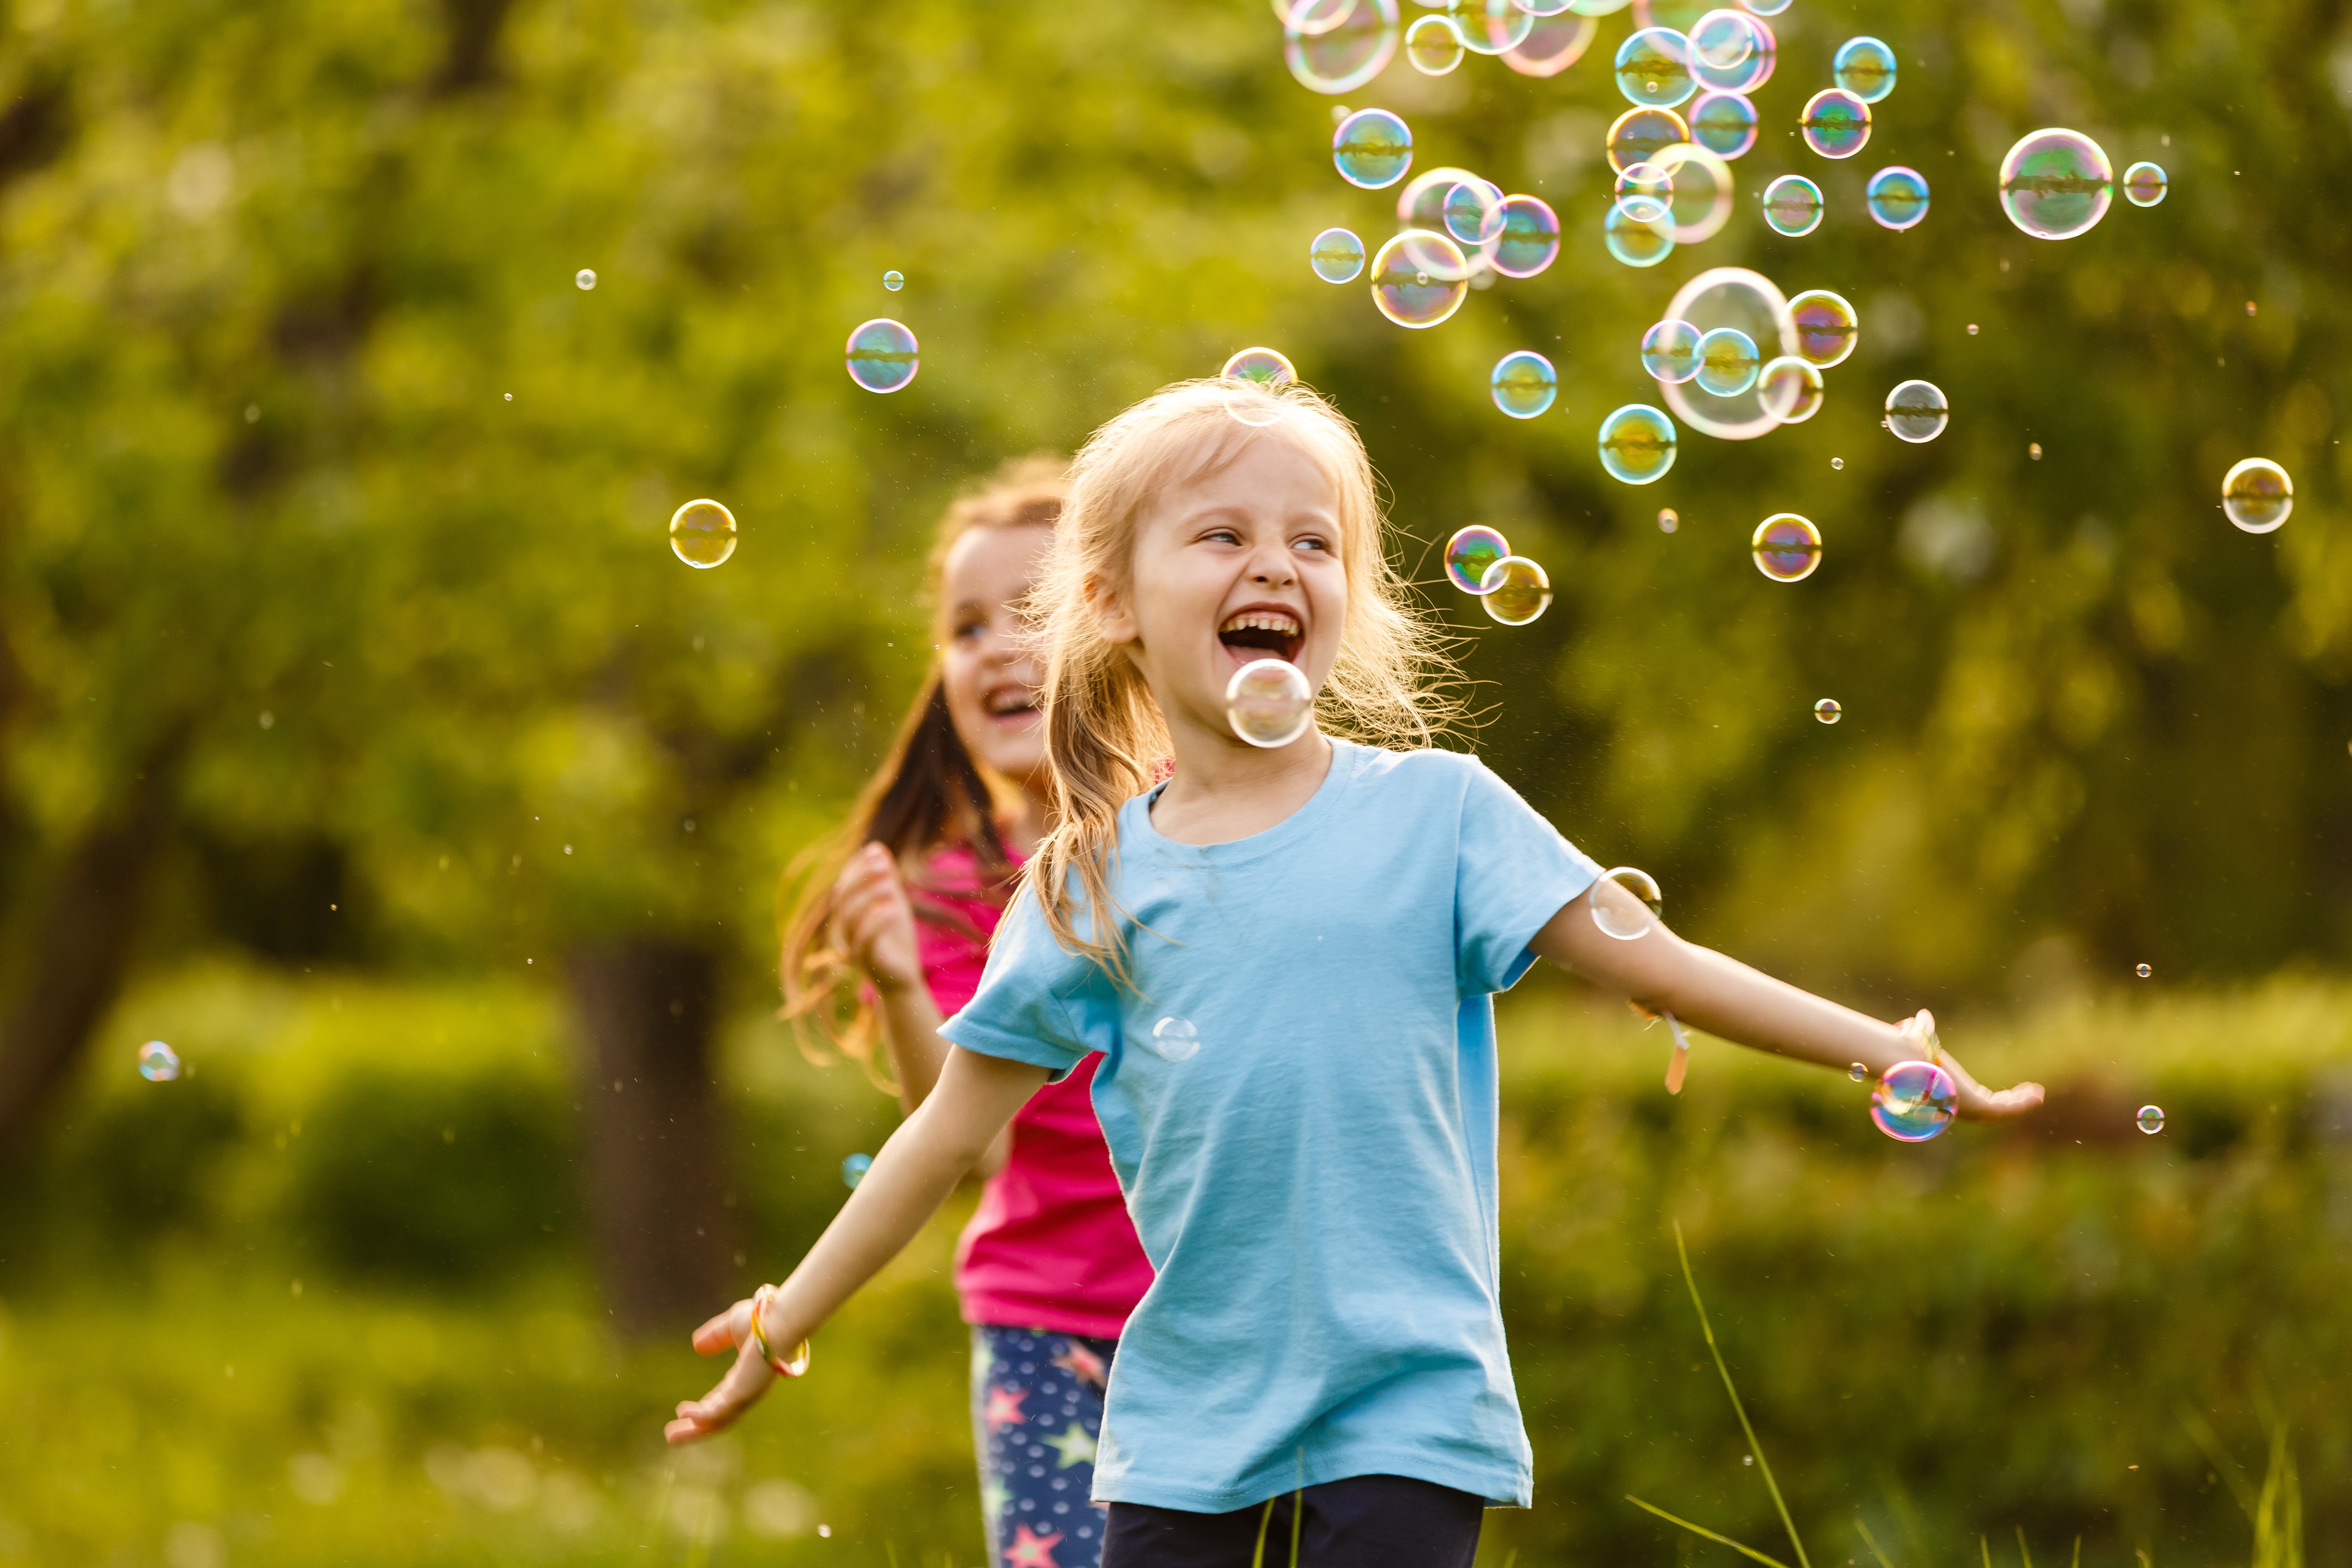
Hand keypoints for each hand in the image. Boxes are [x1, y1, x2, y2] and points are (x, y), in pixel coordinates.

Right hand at [663, 1296, 778, 1444]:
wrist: (780, 1319)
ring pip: (717, 1421)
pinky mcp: (744, 1393)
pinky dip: (701, 1416)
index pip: (722, 1400)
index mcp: (746, 1377)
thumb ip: (716, 1337)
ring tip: (671, 1436)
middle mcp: (748, 1391)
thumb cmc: (764, 1319)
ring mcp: (747, 1394)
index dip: (703, 1408)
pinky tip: (685, 1415)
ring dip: (694, 1430)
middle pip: (718, 1418)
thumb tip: (697, 1346)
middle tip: (672, 1435)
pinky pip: (719, 1412)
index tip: (684, 1413)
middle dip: (695, 1428)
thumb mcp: (732, 1326)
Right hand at [831, 843, 922, 994]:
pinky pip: (864, 942)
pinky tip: (891, 909)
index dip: (856, 866)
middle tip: (882, 865)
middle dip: (860, 878)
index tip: (875, 851)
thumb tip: (877, 848)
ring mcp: (853, 946)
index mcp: (850, 913)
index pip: (844, 884)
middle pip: (842, 899)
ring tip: (889, 885)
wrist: (904, 978)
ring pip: (849, 919)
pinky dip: (876, 924)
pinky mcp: (866, 962)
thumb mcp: (894, 904)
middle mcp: (846, 929)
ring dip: (867, 898)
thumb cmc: (896, 940)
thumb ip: (886, 879)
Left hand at [1900, 1010, 2044, 1120]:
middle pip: (1991, 1106)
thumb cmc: (1911, 1056)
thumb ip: (1923, 1030)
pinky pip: (2007, 1109)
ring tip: (2037, 1093)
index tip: (2004, 1091)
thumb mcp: (1923, 1041)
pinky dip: (2023, 1103)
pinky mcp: (1980, 1108)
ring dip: (2021, 1102)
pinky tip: (2037, 1095)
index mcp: (1949, 1092)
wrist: (1908, 1067)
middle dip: (2010, 1100)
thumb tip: (1920, 1016)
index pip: (1973, 1098)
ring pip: (2002, 1109)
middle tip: (2026, 1091)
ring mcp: (1970, 1109)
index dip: (1990, 1096)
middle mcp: (1959, 1104)